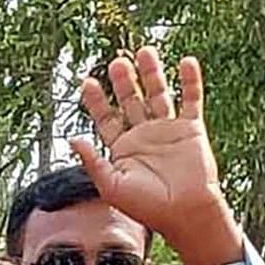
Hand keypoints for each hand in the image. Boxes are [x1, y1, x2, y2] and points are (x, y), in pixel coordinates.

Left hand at [71, 48, 244, 264]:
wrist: (186, 213)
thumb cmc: (148, 207)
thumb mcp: (112, 186)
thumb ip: (92, 162)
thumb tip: (72, 139)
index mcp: (123, 148)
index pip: (106, 118)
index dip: (96, 100)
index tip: (87, 81)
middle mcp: (144, 135)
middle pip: (131, 100)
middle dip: (123, 81)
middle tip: (117, 62)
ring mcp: (168, 130)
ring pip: (158, 94)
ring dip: (152, 73)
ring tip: (145, 51)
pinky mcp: (191, 129)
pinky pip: (191, 100)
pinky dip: (190, 81)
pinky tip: (186, 62)